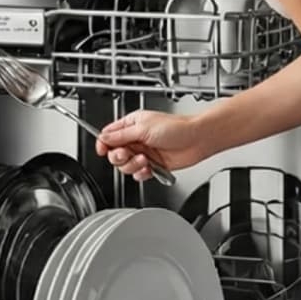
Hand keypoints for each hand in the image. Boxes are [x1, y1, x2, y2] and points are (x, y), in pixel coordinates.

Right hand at [96, 110, 212, 181]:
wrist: (196, 140)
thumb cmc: (176, 128)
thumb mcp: (143, 128)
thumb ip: (120, 135)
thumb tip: (103, 138)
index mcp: (131, 125)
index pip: (108, 135)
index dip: (104, 144)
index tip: (103, 150)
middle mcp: (136, 139)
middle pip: (114, 153)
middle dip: (120, 157)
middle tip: (129, 154)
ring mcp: (144, 153)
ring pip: (125, 166)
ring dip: (133, 165)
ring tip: (145, 160)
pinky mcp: (152, 165)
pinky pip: (138, 174)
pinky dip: (141, 174)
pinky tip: (149, 168)